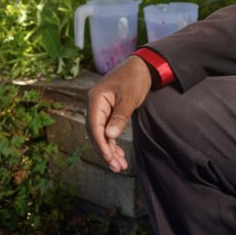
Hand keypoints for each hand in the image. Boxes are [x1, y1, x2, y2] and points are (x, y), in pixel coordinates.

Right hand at [86, 55, 152, 172]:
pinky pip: (106, 130)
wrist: (141, 67)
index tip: (109, 159)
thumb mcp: (130, 97)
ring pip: (101, 134)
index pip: (94, 127)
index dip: (101, 145)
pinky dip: (112, 142)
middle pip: (95, 133)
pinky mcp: (107, 112)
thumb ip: (120, 116)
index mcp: (95, 99)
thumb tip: (110, 136)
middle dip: (106, 152)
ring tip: (119, 165)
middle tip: (117, 167)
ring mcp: (99, 109)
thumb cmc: (135, 78)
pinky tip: (118, 153)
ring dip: (109, 150)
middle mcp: (94, 105)